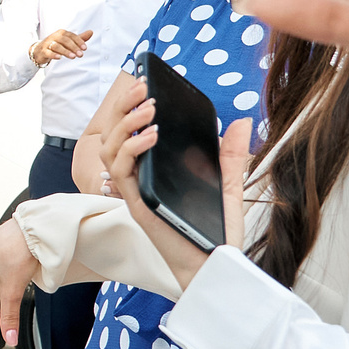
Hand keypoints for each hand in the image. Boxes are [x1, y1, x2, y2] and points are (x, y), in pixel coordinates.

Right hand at [30, 28, 92, 66]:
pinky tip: (59, 57)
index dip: (79, 41)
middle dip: (74, 47)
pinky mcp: (43, 50)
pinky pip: (48, 52)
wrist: (39, 50)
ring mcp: (48, 43)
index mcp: (61, 33)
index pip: (71, 36)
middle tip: (80, 54)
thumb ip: (79, 38)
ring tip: (73, 57)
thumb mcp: (68, 41)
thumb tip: (91, 32)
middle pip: (65, 40)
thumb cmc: (56, 44)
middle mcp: (54, 36)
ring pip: (57, 46)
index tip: (84, 48)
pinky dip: (54, 54)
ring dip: (65, 51)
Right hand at [98, 79, 251, 289]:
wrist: (216, 266)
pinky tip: (153, 135)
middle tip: (142, 85)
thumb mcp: (229, 186)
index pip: (133, 132)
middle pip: (115, 134)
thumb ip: (230, 154)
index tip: (146, 83)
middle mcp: (141, 179)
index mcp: (156, 172)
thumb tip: (239, 121)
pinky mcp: (136, 203)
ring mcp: (135, 191)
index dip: (132, 106)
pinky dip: (132, 148)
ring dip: (125, 124)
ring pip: (110, 149)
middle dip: (124, 106)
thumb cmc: (217, 232)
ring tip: (149, 108)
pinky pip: (121, 170)